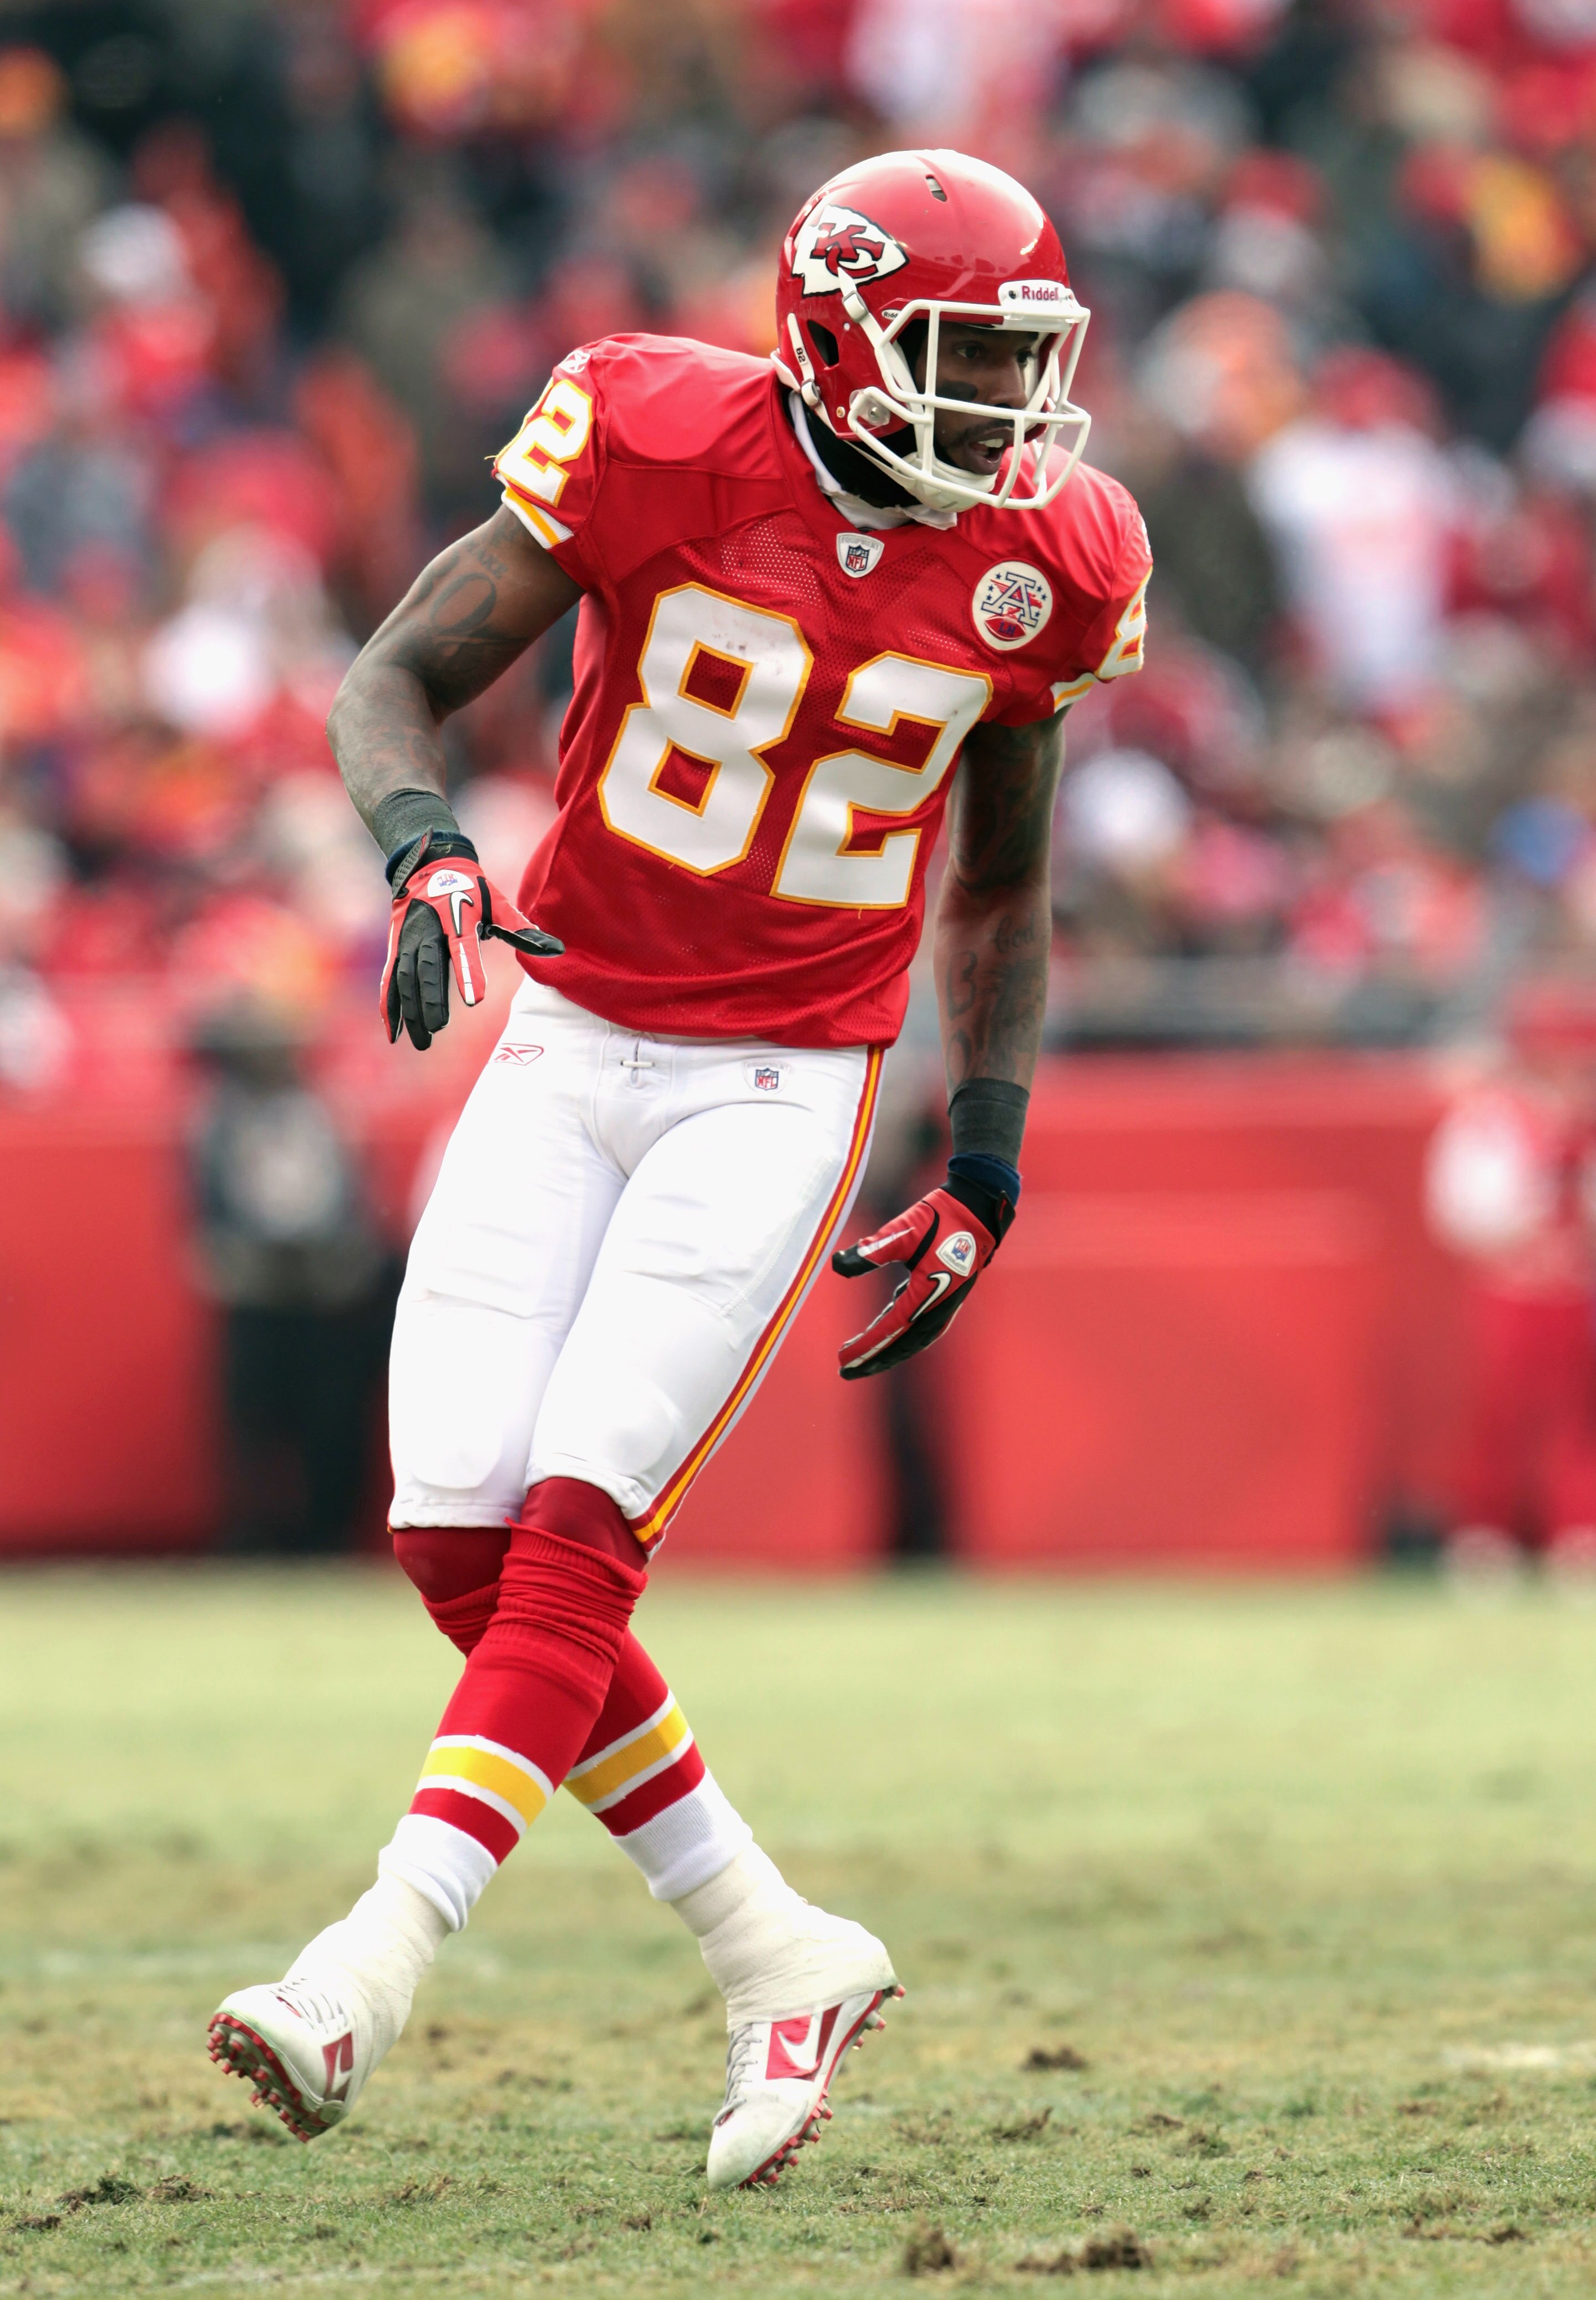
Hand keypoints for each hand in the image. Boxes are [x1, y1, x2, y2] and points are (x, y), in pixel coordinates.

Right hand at [380, 835, 562, 1050]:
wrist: (428, 865)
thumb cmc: (471, 888)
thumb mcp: (497, 902)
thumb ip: (522, 929)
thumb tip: (556, 949)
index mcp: (456, 919)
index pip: (462, 949)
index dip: (468, 973)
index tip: (475, 1000)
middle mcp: (427, 930)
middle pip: (427, 969)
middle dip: (430, 999)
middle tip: (439, 1027)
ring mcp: (407, 941)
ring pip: (405, 979)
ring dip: (411, 1010)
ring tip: (422, 1042)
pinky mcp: (395, 949)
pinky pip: (390, 981)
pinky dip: (390, 1007)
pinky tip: (395, 1034)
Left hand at [832, 1183, 1009, 1378]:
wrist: (977, 1208)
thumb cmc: (939, 1218)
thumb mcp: (901, 1231)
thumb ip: (869, 1251)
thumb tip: (836, 1265)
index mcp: (927, 1295)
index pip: (889, 1330)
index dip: (865, 1346)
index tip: (842, 1358)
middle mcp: (938, 1307)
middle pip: (901, 1345)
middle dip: (874, 1360)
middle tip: (846, 1372)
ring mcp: (944, 1304)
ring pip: (912, 1339)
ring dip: (889, 1351)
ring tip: (864, 1358)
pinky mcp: (945, 1295)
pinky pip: (921, 1325)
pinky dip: (902, 1333)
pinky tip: (885, 1327)